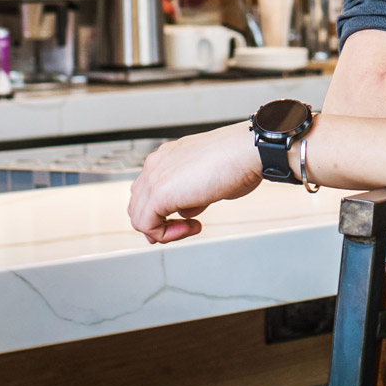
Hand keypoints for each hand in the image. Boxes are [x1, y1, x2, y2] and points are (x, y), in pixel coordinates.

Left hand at [126, 122, 262, 243]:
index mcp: (168, 156)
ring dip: (163, 230)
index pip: (148, 190)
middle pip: (138, 203)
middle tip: (182, 229)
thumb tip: (186, 210)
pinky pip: (146, 225)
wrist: (247, 151)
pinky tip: (189, 228)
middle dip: (159, 223)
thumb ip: (192, 194)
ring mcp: (154, 176)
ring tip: (190, 228)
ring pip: (138, 216)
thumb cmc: (239, 160)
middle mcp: (157, 163)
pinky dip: (165, 235)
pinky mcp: (158, 193)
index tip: (184, 221)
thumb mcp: (209, 180)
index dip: (161, 212)